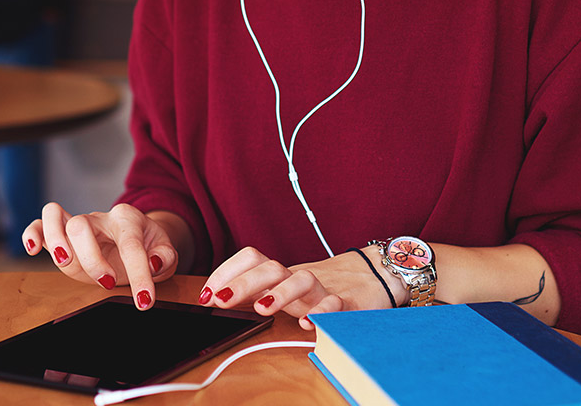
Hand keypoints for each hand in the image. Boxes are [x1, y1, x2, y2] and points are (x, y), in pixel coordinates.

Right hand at [21, 202, 179, 309]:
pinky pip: (39, 224)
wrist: (137, 237)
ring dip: (55, 240)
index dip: (139, 274)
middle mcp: (100, 218)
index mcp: (128, 219)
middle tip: (107, 283)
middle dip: (91, 259)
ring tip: (65, 261)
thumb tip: (152, 263)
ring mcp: (78, 224)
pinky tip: (32, 250)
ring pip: (55, 216)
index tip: (144, 301)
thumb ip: (165, 257)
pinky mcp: (61, 235)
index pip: (131, 244)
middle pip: (83, 226)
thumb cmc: (148, 246)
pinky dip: (32, 234)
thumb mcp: (165, 252)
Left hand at [201, 246, 397, 330]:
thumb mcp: (283, 290)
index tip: (206, 293)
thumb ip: (255, 293)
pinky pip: (336, 304)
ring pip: (302, 280)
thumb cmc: (320, 288)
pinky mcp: (348, 303)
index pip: (251, 258)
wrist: (374, 276)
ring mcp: (323, 288)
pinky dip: (322, 311)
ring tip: (263, 309)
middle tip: (219, 301)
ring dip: (280, 293)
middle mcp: (298, 278)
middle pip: (271, 268)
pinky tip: (308, 323)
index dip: (226, 272)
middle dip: (242, 283)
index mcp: (281, 273)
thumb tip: (214, 298)